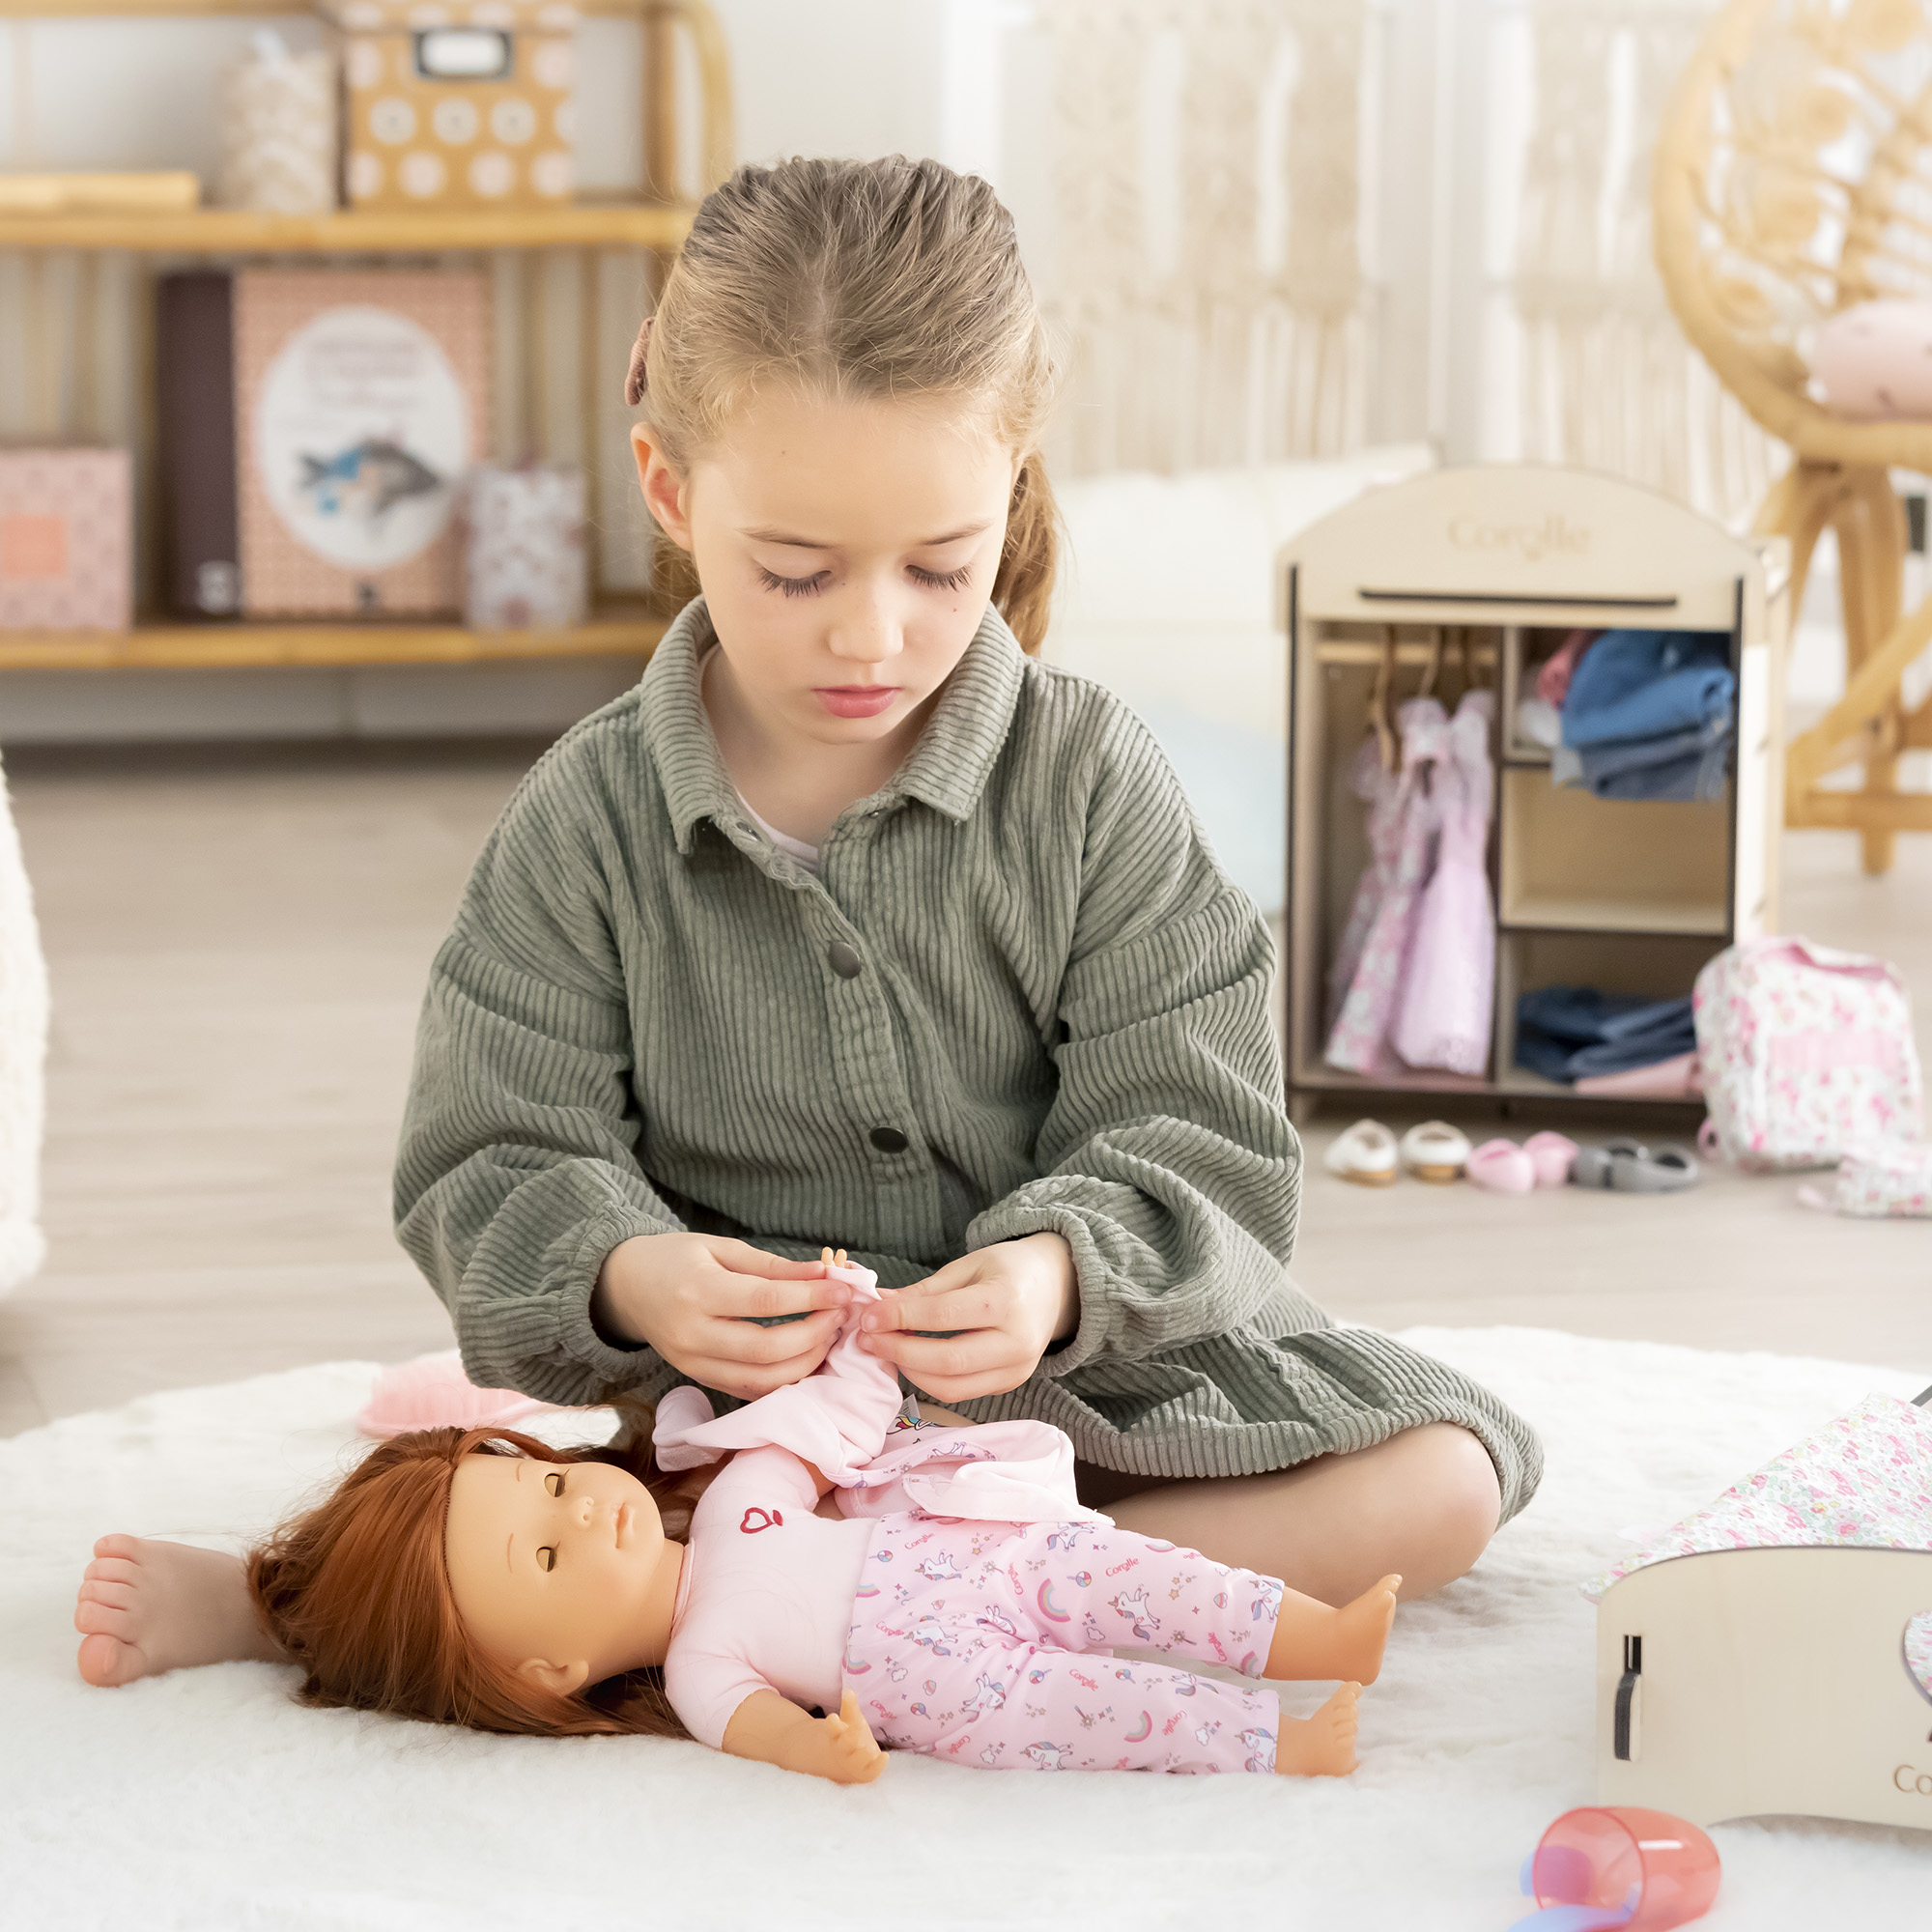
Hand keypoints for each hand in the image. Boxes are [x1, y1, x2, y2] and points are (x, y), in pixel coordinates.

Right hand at [590, 1233, 849, 1399]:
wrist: (626, 1287)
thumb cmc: (675, 1259)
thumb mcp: (720, 1247)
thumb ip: (772, 1265)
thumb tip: (823, 1274)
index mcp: (698, 1292)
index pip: (765, 1301)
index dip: (811, 1297)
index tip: (843, 1290)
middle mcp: (693, 1335)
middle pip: (767, 1350)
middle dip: (814, 1335)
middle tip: (840, 1315)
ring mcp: (693, 1364)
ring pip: (761, 1380)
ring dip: (805, 1362)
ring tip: (827, 1336)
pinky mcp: (699, 1379)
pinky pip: (749, 1390)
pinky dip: (783, 1379)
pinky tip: (804, 1356)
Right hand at [816, 1690, 886, 1784]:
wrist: (846, 1764)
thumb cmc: (849, 1736)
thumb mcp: (849, 1720)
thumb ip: (850, 1707)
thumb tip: (848, 1691)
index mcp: (836, 1735)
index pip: (832, 1728)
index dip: (833, 1724)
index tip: (833, 1717)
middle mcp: (843, 1750)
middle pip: (845, 1745)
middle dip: (849, 1740)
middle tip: (854, 1735)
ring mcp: (853, 1763)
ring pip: (857, 1760)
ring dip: (862, 1755)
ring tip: (870, 1750)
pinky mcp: (865, 1772)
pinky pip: (871, 1771)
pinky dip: (878, 1765)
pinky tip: (885, 1756)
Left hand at [857, 1232, 1076, 1403]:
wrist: (1056, 1287)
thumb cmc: (1008, 1269)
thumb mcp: (968, 1266)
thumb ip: (923, 1291)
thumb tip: (876, 1304)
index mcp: (1007, 1301)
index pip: (943, 1316)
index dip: (900, 1317)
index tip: (868, 1315)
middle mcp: (1017, 1342)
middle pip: (947, 1361)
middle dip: (899, 1351)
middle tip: (867, 1338)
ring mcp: (1017, 1369)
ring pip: (951, 1386)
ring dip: (910, 1370)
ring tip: (884, 1348)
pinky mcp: (1010, 1384)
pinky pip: (962, 1391)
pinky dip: (929, 1378)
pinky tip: (910, 1358)